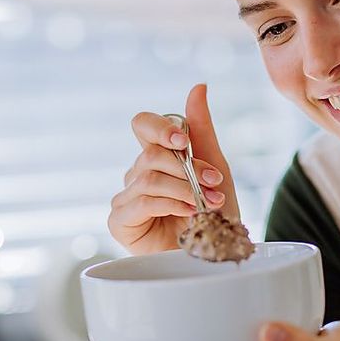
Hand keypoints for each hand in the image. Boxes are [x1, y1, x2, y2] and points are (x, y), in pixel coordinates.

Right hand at [108, 83, 239, 255]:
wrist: (219, 254)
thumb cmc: (216, 214)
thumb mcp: (214, 166)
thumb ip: (201, 128)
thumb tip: (199, 86)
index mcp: (156, 156)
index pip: (142, 124)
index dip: (160, 127)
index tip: (184, 141)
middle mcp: (136, 174)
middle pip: (150, 153)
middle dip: (187, 168)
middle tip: (214, 185)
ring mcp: (125, 198)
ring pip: (148, 177)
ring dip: (184, 189)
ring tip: (208, 204)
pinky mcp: (119, 221)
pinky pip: (141, 201)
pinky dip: (169, 204)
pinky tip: (188, 213)